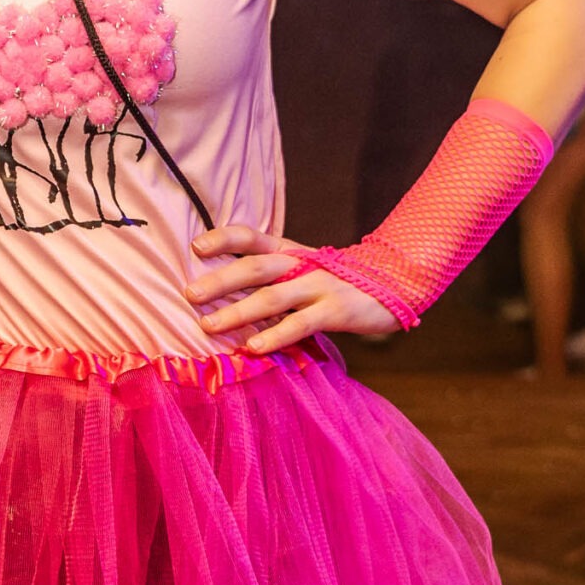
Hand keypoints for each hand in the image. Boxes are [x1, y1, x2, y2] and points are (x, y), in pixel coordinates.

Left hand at [185, 222, 397, 352]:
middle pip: (255, 267)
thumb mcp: (302, 269)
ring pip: (272, 296)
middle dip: (220, 280)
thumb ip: (270, 276)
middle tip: (189, 294)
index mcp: (289, 250)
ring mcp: (319, 286)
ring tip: (208, 326)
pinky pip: (300, 324)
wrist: (395, 282)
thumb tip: (219, 290)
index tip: (196, 248)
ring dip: (237, 312)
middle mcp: (301, 264)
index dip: (224, 239)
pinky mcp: (335, 310)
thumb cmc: (335, 281)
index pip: (252, 237)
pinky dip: (274, 335)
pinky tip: (252, 347)